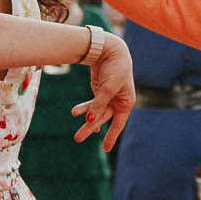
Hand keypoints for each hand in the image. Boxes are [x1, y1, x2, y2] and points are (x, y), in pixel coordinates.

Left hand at [70, 35, 134, 150]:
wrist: (109, 49)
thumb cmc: (115, 67)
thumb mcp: (108, 87)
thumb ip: (99, 104)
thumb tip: (89, 120)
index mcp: (126, 102)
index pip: (118, 124)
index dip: (111, 137)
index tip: (105, 149)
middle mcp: (118, 102)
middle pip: (103, 119)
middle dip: (90, 128)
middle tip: (77, 138)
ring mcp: (108, 97)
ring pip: (96, 112)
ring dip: (85, 118)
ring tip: (74, 124)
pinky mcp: (99, 92)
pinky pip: (91, 104)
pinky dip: (84, 108)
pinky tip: (76, 112)